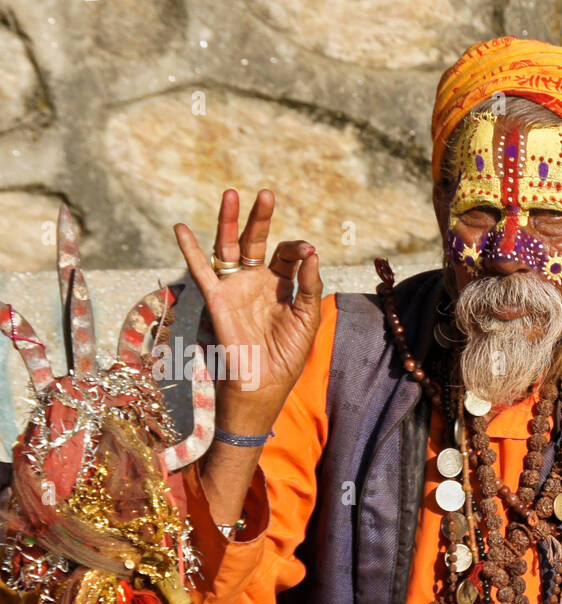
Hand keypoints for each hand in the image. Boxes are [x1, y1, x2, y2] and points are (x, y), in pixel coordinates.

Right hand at [174, 189, 322, 432]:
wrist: (262, 385)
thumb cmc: (286, 356)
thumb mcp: (307, 318)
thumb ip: (310, 286)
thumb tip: (313, 253)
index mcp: (280, 285)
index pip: (286, 254)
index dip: (297, 249)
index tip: (307, 252)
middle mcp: (255, 282)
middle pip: (256, 241)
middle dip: (260, 218)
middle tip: (266, 194)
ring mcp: (235, 288)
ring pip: (229, 247)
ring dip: (229, 221)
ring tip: (232, 193)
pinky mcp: (217, 299)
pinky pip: (200, 271)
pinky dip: (189, 249)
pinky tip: (180, 228)